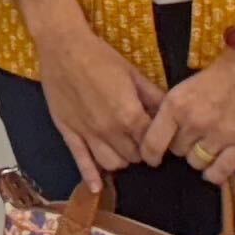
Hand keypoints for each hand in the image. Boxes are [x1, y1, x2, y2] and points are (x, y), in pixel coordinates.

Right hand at [25, 7, 162, 175]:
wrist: (63, 46)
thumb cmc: (100, 56)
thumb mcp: (133, 73)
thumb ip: (153, 97)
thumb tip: (171, 114)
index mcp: (129, 115)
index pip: (152, 144)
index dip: (157, 142)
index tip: (157, 137)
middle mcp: (110, 130)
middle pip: (133, 157)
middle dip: (139, 150)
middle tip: (138, 138)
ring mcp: (87, 134)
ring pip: (111, 164)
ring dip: (120, 160)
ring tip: (121, 147)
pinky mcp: (68, 132)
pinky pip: (81, 161)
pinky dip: (90, 178)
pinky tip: (97, 189)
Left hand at [141, 54, 234, 180]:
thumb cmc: (217, 76)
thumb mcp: (184, 89)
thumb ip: (172, 111)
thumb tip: (158, 136)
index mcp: (176, 105)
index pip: (153, 143)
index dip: (150, 154)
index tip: (153, 158)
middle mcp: (195, 123)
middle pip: (177, 151)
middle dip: (182, 146)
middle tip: (193, 138)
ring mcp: (220, 136)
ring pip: (197, 163)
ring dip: (199, 158)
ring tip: (207, 147)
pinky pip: (219, 172)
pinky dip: (214, 174)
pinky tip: (215, 167)